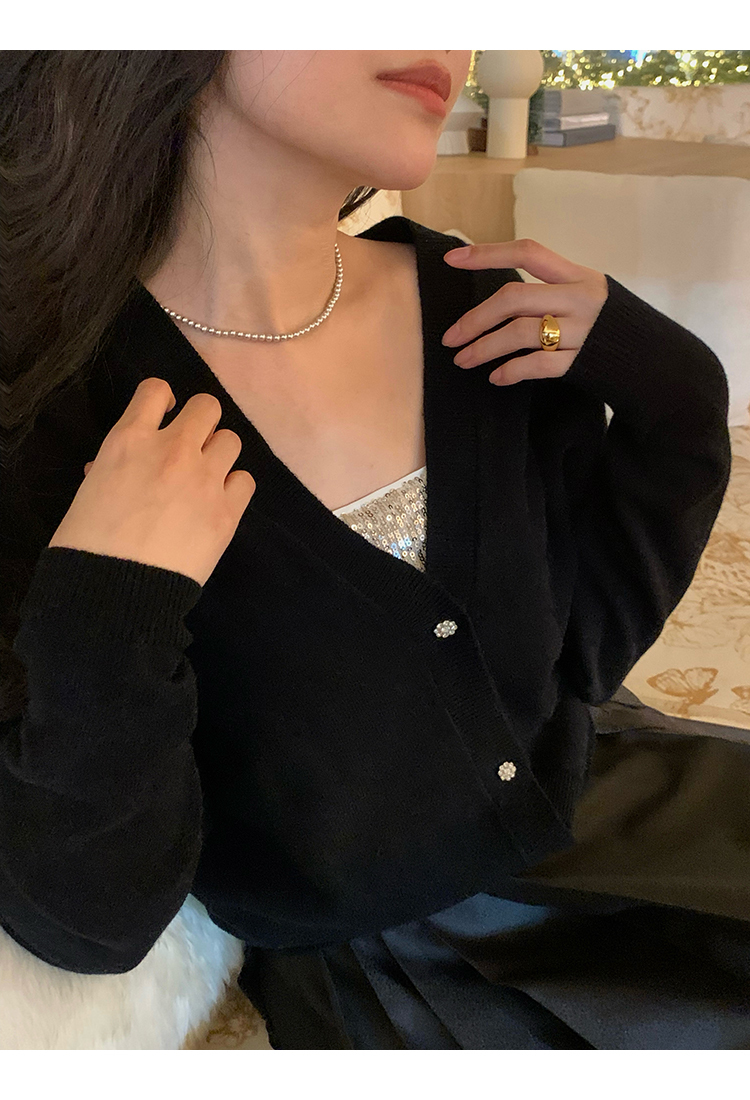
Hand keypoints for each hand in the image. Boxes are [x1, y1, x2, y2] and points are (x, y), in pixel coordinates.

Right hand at [52, 377, 256, 587]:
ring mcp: (203, 479)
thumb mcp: (89, 491)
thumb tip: (117, 466)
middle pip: (208, 406)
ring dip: (219, 456)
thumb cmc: (86, 544)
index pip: (156, 389)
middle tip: (191, 448)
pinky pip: (246, 481)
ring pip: (232, 440)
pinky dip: (233, 489)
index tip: (165, 416)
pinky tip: (217, 504)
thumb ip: (110, 468)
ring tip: (205, 479)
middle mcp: (172, 449)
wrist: (114, 591)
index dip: (164, 399)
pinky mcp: (226, 512)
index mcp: (128, 440)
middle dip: (200, 424)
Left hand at [441, 238, 608, 385]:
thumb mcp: (584, 292)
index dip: (488, 253)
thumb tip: (495, 301)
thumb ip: (548, 289)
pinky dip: (511, 371)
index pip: (527, 252)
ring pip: (520, 333)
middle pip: (514, 298)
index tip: (452, 259)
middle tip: (450, 338)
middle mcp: (579, 298)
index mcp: (577, 275)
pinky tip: (495, 376)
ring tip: (463, 359)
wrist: (649, 356)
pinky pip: (538, 365)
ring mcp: (581, 330)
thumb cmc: (606, 322)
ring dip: (484, 347)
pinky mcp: (582, 361)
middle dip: (475, 319)